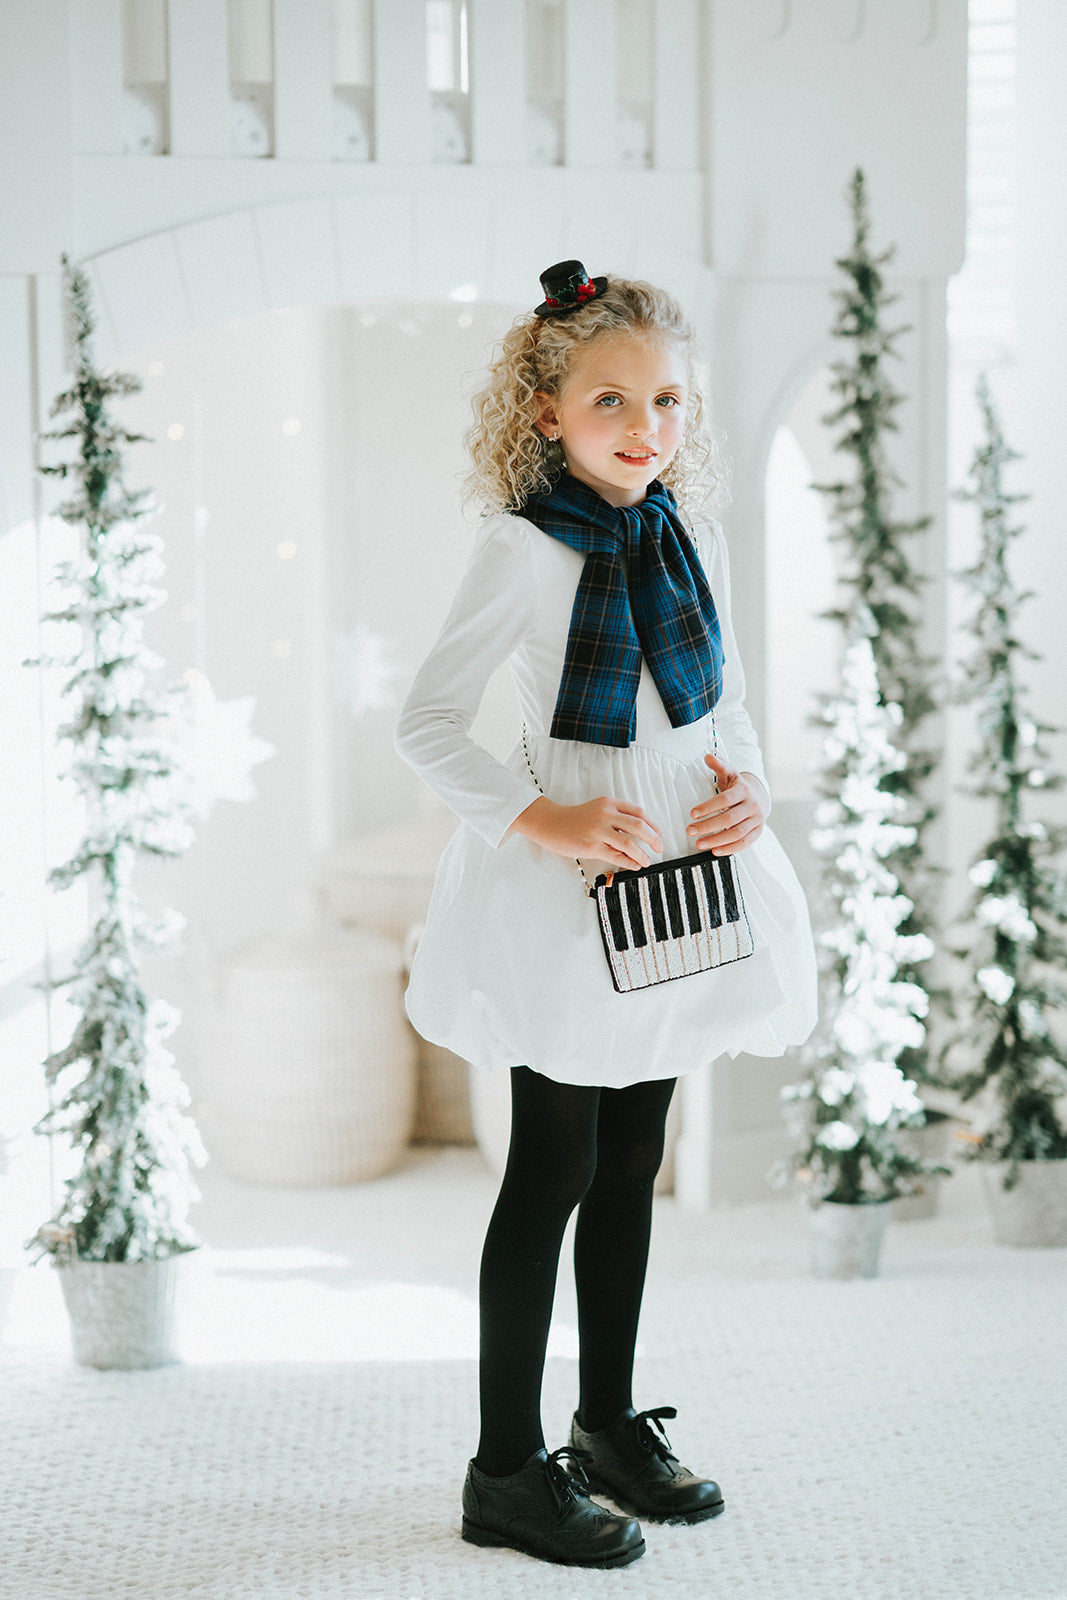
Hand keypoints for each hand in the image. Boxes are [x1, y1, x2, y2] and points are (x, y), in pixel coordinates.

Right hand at [508, 795, 662, 870]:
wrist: (550, 823)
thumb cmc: (575, 818)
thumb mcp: (597, 809)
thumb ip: (616, 817)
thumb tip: (639, 832)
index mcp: (608, 803)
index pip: (638, 812)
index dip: (653, 824)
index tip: (658, 834)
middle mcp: (605, 814)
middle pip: (638, 826)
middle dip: (653, 839)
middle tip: (659, 847)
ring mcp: (598, 831)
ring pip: (629, 843)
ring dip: (642, 854)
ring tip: (647, 860)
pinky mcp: (591, 847)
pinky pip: (616, 856)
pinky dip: (629, 862)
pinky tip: (635, 865)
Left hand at [686, 754, 767, 854]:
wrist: (760, 796)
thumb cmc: (738, 785)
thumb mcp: (729, 773)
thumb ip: (719, 765)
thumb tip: (708, 756)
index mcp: (744, 790)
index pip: (725, 800)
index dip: (709, 807)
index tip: (692, 814)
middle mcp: (753, 805)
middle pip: (730, 818)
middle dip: (708, 826)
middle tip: (690, 831)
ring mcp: (757, 820)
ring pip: (737, 833)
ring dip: (717, 840)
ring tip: (699, 844)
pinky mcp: (758, 831)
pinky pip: (745, 843)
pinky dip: (730, 848)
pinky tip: (715, 851)